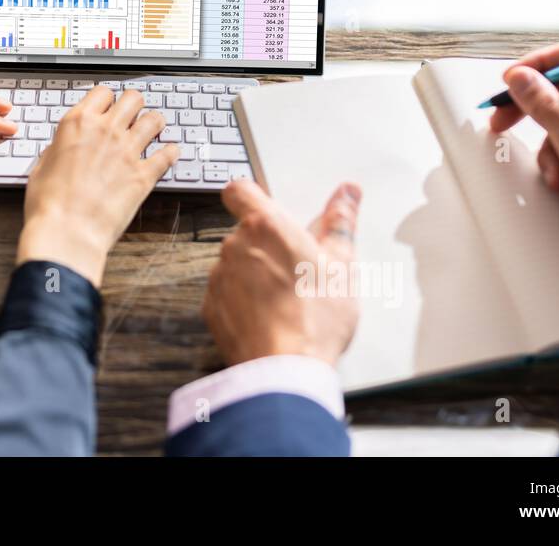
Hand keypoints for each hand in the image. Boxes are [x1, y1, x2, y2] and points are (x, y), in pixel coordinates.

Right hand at [17, 86, 178, 286]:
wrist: (66, 232)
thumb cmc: (48, 203)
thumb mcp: (42, 166)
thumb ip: (58, 148)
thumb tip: (64, 147)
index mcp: (78, 123)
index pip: (102, 92)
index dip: (106, 99)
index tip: (107, 107)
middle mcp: (106, 131)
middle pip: (133, 98)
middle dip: (134, 105)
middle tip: (132, 115)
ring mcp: (128, 151)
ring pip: (155, 119)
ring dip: (154, 123)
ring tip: (153, 130)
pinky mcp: (144, 175)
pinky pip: (168, 154)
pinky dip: (170, 153)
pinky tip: (169, 153)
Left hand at [202, 179, 362, 366]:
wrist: (284, 369)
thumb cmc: (316, 318)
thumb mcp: (342, 267)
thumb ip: (340, 224)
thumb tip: (347, 193)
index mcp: (267, 226)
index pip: (240, 190)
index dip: (250, 196)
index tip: (268, 210)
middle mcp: (236, 245)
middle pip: (244, 231)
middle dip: (266, 244)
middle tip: (296, 268)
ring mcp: (219, 276)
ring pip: (235, 262)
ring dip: (254, 272)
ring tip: (285, 298)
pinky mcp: (211, 305)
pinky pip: (226, 292)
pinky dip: (242, 299)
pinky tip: (268, 316)